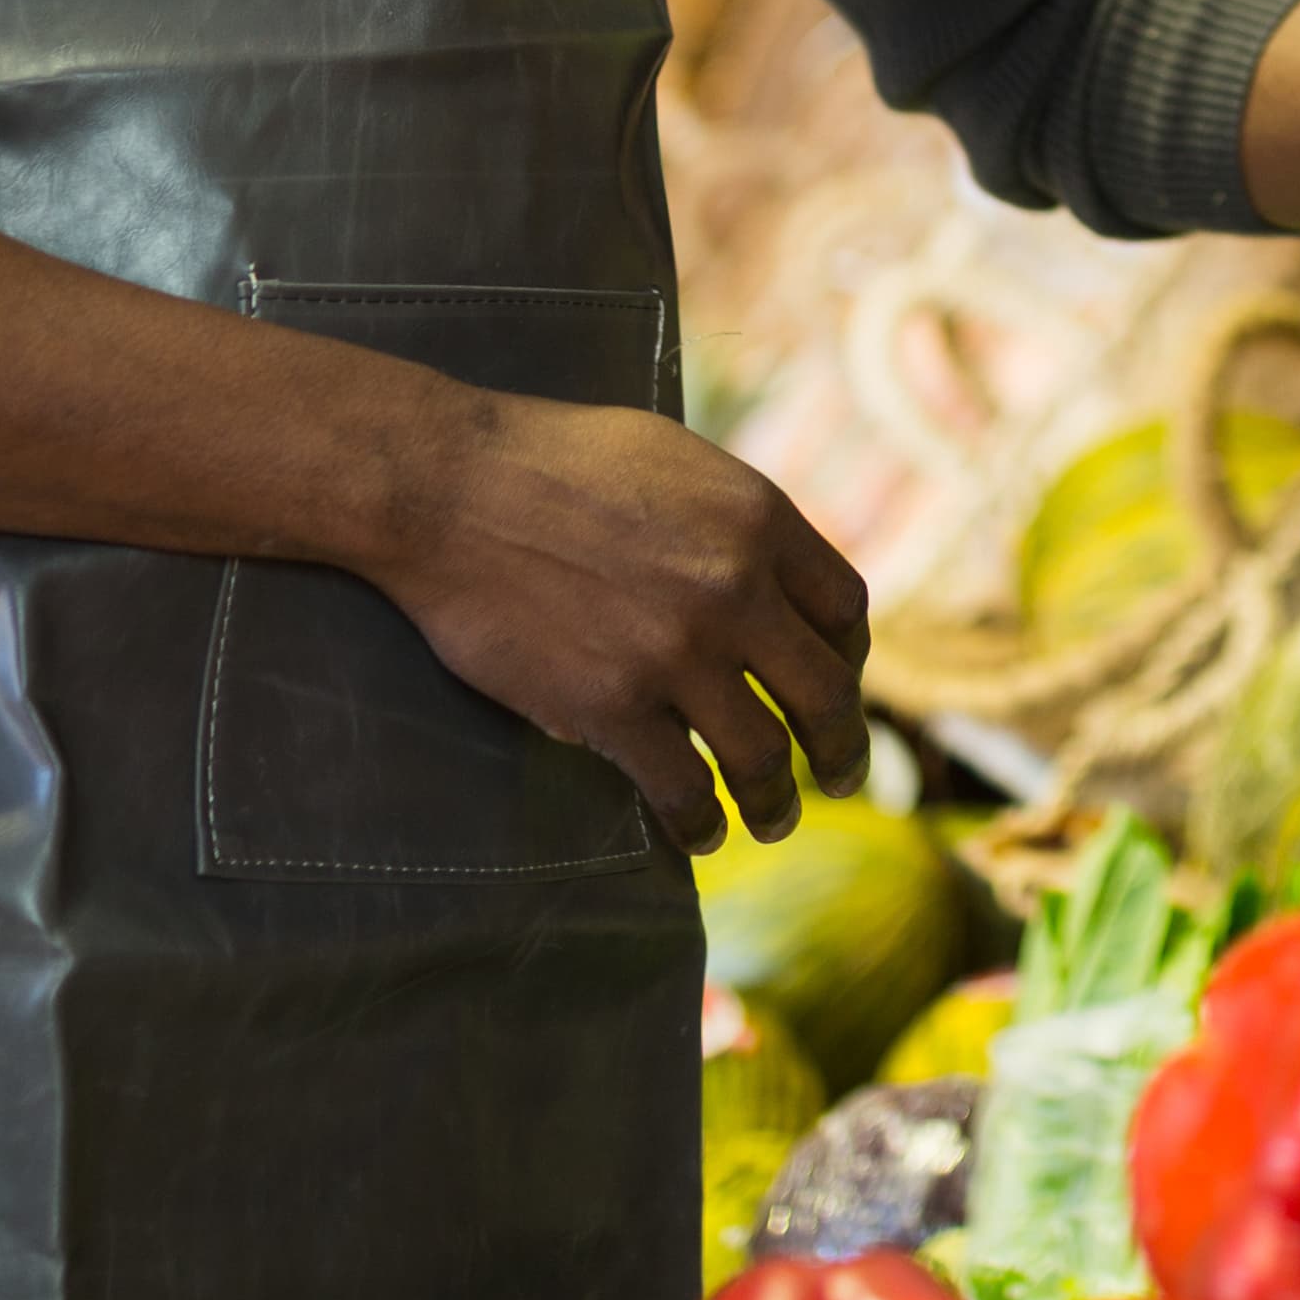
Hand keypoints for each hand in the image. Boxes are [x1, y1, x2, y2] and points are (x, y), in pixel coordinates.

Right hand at [366, 397, 873, 854]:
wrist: (448, 487)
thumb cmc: (554, 462)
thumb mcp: (678, 462)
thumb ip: (736, 524)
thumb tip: (770, 582)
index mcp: (760, 519)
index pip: (844, 609)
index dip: (850, 658)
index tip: (838, 684)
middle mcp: (735, 589)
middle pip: (826, 692)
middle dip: (841, 746)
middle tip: (842, 776)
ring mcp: (675, 652)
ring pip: (763, 755)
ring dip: (777, 800)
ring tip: (775, 820)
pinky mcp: (610, 705)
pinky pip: (682, 789)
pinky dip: (700, 824)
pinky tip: (700, 836)